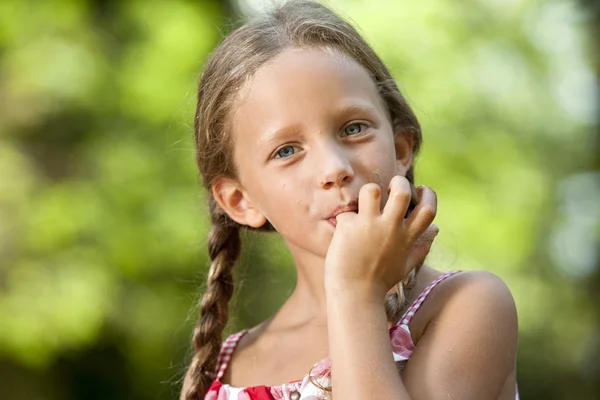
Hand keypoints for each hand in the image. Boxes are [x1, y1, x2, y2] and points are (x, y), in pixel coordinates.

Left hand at [324, 176, 437, 299]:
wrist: (355, 296)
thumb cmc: (379, 282)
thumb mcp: (406, 265)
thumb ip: (421, 246)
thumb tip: (436, 230)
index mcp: (407, 237)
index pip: (428, 209)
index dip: (428, 195)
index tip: (420, 190)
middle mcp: (391, 228)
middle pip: (402, 191)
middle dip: (398, 181)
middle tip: (390, 186)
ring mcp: (370, 226)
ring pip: (372, 190)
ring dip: (369, 191)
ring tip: (366, 202)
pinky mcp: (349, 227)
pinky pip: (348, 212)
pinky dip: (346, 220)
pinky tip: (344, 235)